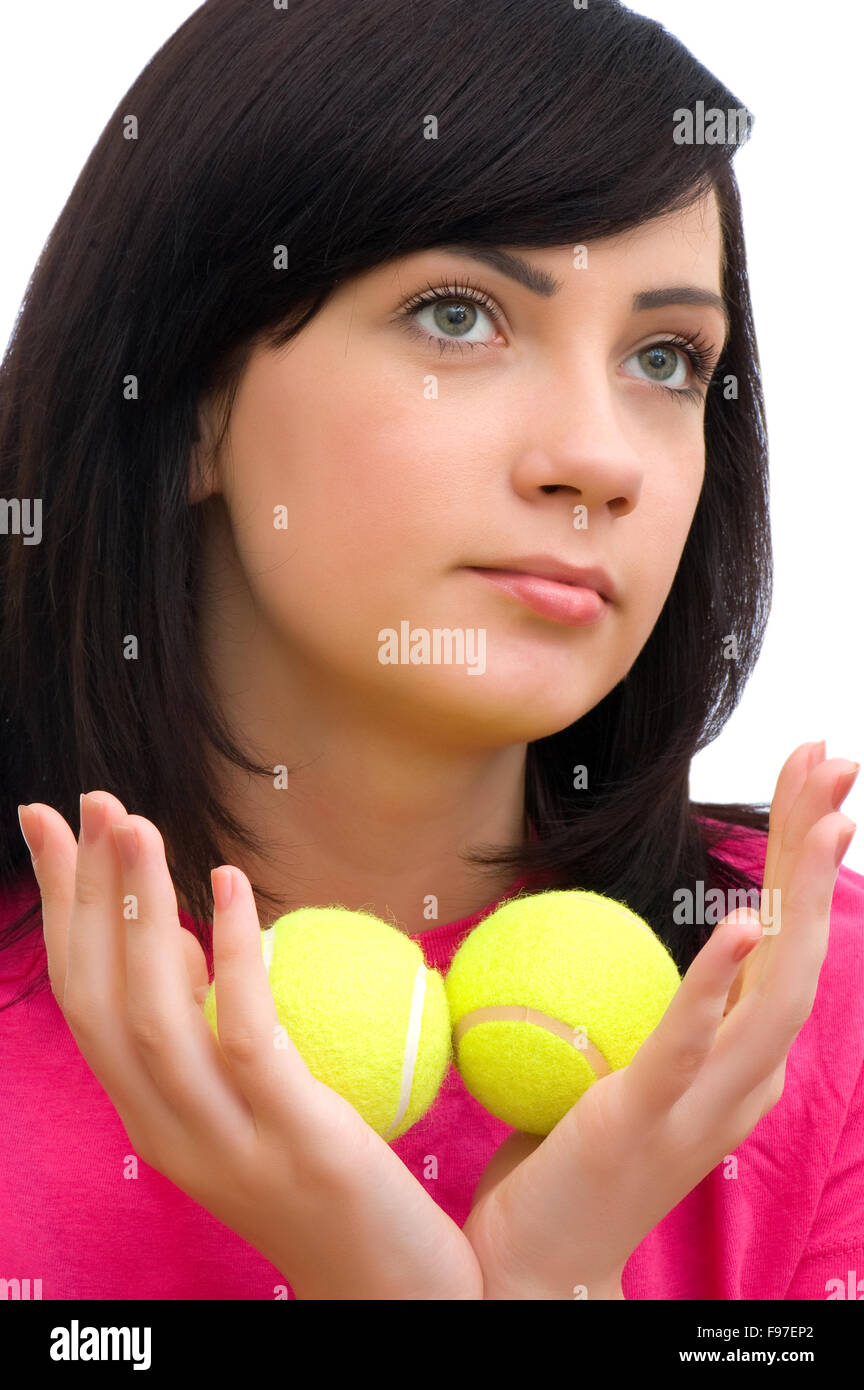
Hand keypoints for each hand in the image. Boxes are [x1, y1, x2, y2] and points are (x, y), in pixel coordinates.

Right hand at [19, 792, 483, 1299]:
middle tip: (92, 802)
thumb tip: (190, 936)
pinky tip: (232, 882)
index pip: (81, 999)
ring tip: (141, 825)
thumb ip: (207, 1029)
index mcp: (148, 1118)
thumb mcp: (249, 1105)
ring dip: (138, 911)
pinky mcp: (292, 1139)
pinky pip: (244, 1032)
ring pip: (150, 1013)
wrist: (391, 1297)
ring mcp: (223, 1142)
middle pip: (97, 998)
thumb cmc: (327, 1188)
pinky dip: (230, 950)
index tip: (49, 825)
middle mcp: (165, 1132)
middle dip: (85, 893)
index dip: (60, 909)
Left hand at [462, 741, 858, 1298]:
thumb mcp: (628, 1061)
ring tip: (824, 813)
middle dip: (818, 848)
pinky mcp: (648, 1120)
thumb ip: (654, 1002)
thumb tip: (640, 928)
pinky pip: (690, 1044)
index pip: (781, 934)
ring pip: (777, 987)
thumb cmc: (576, 1155)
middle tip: (836, 757)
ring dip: (801, 895)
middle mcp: (744, 1077)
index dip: (798, 853)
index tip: (810, 774)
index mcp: (738, 1056)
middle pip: (800, 944)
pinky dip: (719, 981)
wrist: (544, 1264)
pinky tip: (737, 922)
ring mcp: (705, 1103)